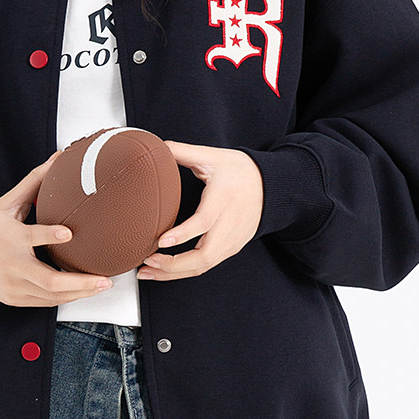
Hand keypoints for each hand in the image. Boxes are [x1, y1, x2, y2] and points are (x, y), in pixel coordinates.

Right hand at [0, 151, 113, 306]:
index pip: (30, 236)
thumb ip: (34, 182)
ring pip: (50, 295)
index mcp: (10, 237)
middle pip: (48, 280)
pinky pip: (45, 302)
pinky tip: (81, 291)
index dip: (49, 236)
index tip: (68, 233)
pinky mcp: (14, 299)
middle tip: (103, 280)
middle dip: (79, 283)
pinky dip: (65, 298)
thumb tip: (57, 158)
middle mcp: (12, 265)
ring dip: (78, 292)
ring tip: (101, 285)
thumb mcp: (7, 203)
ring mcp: (13, 286)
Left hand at [137, 141, 263, 281]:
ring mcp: (232, 240)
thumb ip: (183, 152)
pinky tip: (164, 271)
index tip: (161, 241)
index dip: (182, 234)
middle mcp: (229, 225)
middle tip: (147, 262)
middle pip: (205, 256)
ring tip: (147, 271)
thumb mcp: (213, 156)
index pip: (204, 222)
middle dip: (174, 265)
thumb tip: (157, 146)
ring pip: (204, 266)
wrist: (272, 186)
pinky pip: (206, 265)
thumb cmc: (241, 171)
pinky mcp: (231, 248)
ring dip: (174, 273)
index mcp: (223, 199)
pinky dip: (184, 271)